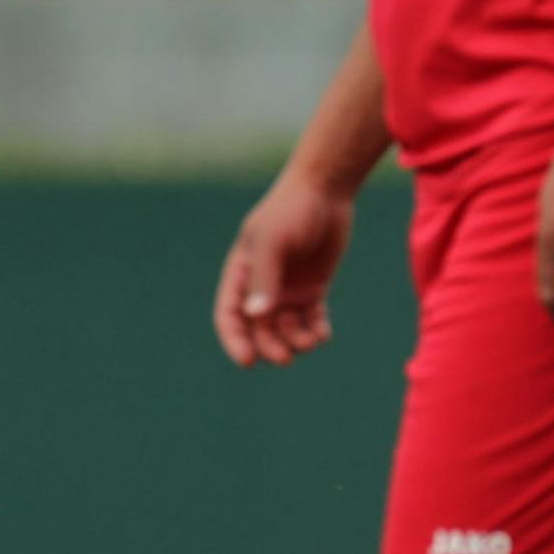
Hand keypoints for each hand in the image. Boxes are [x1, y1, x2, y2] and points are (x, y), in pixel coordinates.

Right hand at [213, 175, 354, 366]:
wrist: (325, 193)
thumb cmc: (291, 211)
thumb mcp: (272, 241)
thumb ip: (264, 279)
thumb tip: (256, 316)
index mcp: (241, 272)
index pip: (229, 314)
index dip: (234, 340)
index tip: (247, 361)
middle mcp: (261, 285)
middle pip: (258, 330)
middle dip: (270, 347)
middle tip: (286, 356)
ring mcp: (288, 289)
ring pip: (286, 331)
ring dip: (296, 342)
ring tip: (311, 337)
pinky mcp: (313, 289)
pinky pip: (310, 322)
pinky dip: (316, 333)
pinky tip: (323, 332)